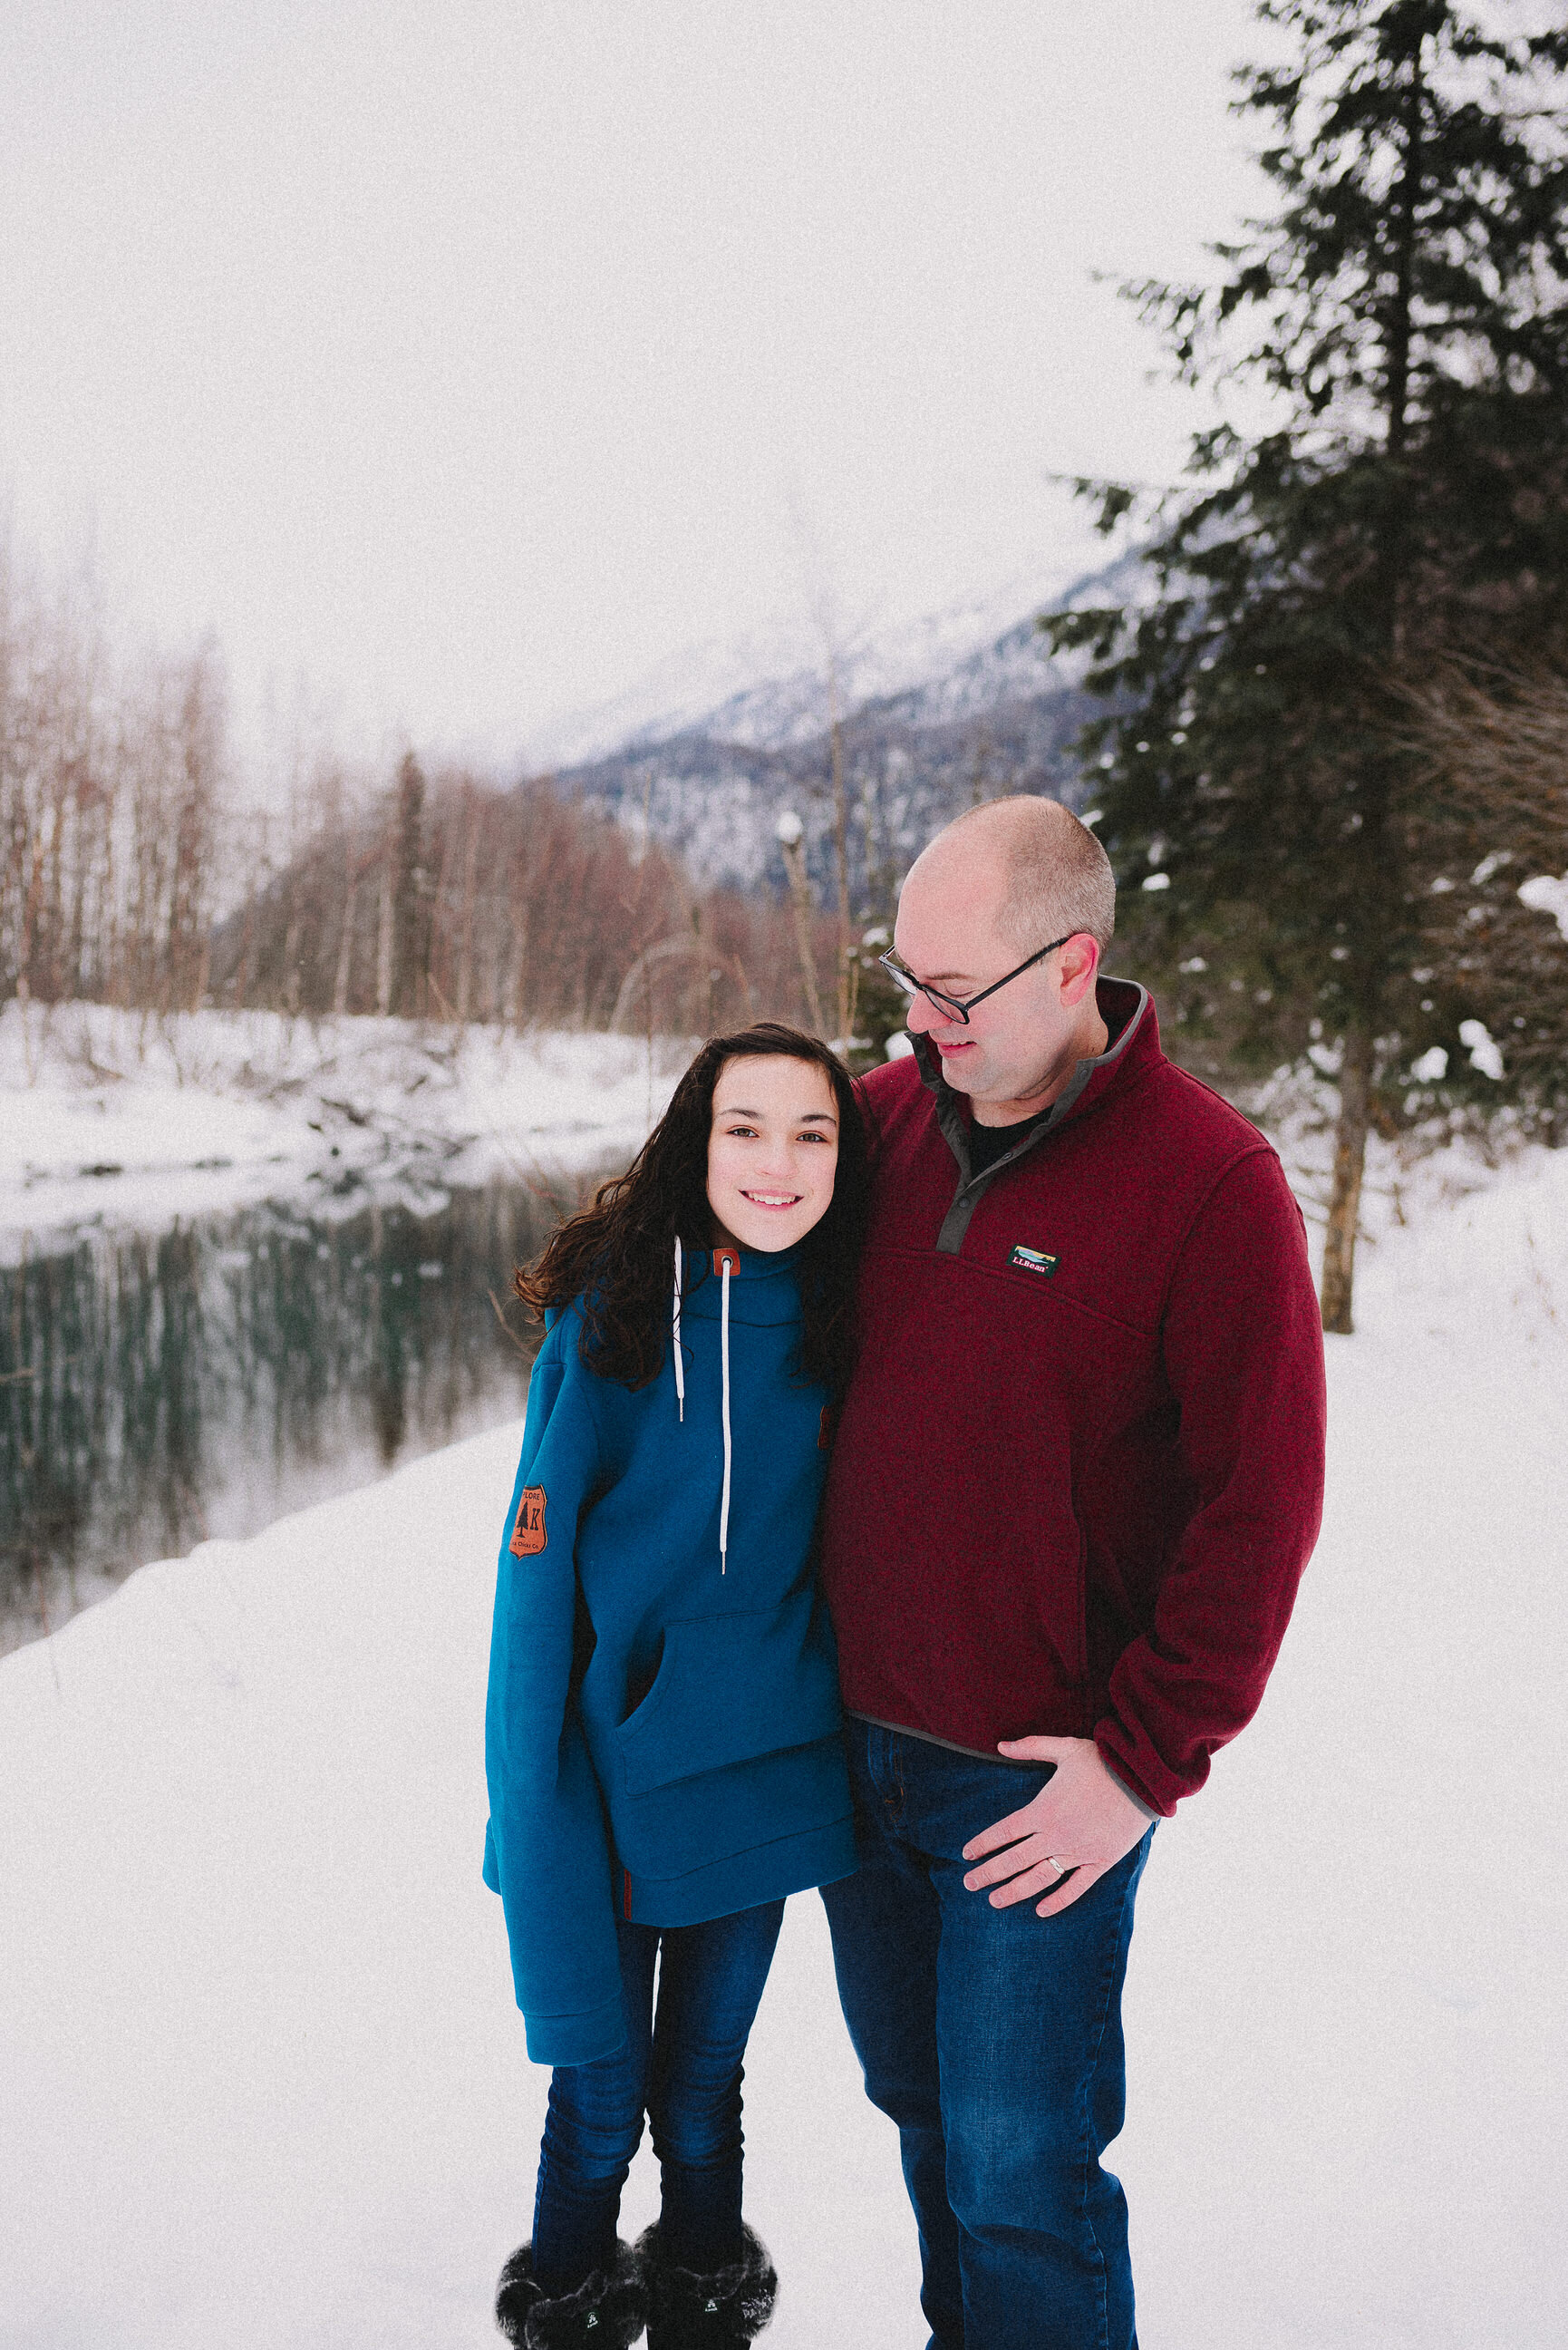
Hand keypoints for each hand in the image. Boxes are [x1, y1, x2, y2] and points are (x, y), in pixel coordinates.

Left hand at [961, 1736, 1151, 1915]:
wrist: (1143, 1778)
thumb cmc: (1102, 1761)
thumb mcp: (1064, 1748)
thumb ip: (1030, 1747)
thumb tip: (1000, 1744)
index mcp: (1043, 1810)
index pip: (1004, 1832)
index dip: (983, 1844)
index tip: (966, 1854)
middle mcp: (1056, 1835)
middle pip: (1014, 1860)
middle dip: (988, 1874)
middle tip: (969, 1884)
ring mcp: (1078, 1852)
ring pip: (1039, 1878)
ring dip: (1014, 1892)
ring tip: (995, 1901)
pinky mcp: (1100, 1862)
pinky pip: (1076, 1887)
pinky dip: (1058, 1901)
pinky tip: (1041, 1911)